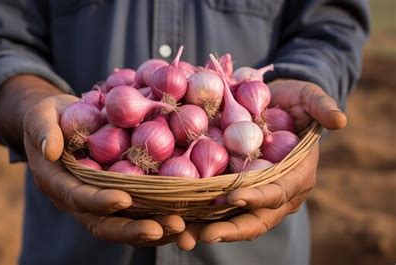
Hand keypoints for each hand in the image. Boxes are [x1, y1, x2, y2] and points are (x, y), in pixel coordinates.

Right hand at [22, 91, 185, 245]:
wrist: (63, 122)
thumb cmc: (51, 117)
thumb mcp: (41, 116)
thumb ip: (43, 131)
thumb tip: (51, 149)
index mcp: (57, 183)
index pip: (77, 198)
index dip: (99, 201)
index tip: (123, 198)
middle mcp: (79, 199)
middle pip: (104, 224)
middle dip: (134, 229)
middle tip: (164, 228)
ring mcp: (100, 201)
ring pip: (125, 224)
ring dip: (154, 229)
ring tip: (183, 228)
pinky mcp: (118, 194)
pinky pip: (139, 212)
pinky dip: (161, 216)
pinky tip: (187, 217)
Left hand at [175, 79, 346, 248]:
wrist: (275, 104)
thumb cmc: (293, 101)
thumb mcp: (308, 96)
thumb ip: (321, 105)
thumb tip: (340, 120)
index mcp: (298, 174)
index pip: (280, 190)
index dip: (260, 195)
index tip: (234, 196)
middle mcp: (279, 192)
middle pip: (258, 218)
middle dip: (232, 229)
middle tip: (204, 235)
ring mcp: (258, 195)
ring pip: (237, 220)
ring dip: (212, 229)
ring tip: (185, 236)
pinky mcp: (239, 190)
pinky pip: (222, 209)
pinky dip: (203, 217)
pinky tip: (180, 221)